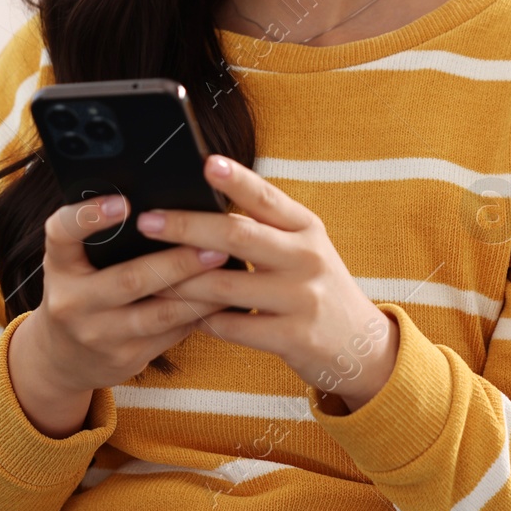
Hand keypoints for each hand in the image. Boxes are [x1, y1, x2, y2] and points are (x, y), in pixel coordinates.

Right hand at [19, 193, 234, 396]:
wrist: (61, 358)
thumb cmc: (80, 290)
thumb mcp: (74, 262)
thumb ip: (102, 236)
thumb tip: (163, 204)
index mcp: (58, 265)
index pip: (62, 233)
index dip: (89, 216)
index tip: (124, 201)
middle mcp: (72, 302)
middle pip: (129, 279)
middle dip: (176, 261)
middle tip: (211, 242)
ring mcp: (98, 335)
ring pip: (159, 313)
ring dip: (199, 290)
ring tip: (227, 266)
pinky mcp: (124, 358)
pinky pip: (170, 334)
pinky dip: (199, 314)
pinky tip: (222, 297)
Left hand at [136, 155, 399, 411]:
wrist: (362, 347)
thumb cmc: (317, 289)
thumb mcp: (304, 249)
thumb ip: (266, 229)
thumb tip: (204, 206)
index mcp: (306, 228)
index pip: (267, 197)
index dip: (237, 179)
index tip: (206, 163)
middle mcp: (307, 257)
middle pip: (238, 235)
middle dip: (187, 226)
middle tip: (147, 221)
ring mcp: (302, 298)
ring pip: (226, 285)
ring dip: (182, 281)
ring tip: (149, 276)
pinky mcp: (295, 337)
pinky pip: (233, 327)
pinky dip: (202, 321)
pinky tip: (183, 316)